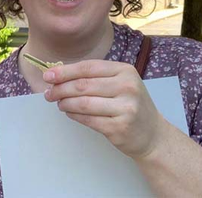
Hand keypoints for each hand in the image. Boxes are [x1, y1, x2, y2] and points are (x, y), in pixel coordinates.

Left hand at [43, 60, 164, 159]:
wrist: (153, 135)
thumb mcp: (120, 84)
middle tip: (48, 93)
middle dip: (60, 88)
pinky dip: (74, 115)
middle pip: (83, 85)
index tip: (48, 76)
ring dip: (65, 103)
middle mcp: (127, 87)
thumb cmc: (130, 105)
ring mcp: (125, 108)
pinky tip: (69, 113)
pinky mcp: (119, 127)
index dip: (65, 71)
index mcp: (125, 71)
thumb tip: (59, 75)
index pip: (88, 67)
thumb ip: (94, 77)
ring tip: (58, 103)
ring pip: (83, 103)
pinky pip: (88, 119)